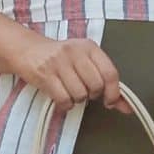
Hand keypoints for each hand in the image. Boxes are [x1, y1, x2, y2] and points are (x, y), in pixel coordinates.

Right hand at [10, 26, 128, 111]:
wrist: (27, 50)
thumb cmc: (60, 59)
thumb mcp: (84, 62)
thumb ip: (106, 82)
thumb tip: (126, 107)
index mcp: (89, 47)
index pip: (110, 73)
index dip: (113, 92)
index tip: (109, 101)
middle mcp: (75, 52)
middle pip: (96, 85)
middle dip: (92, 95)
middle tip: (84, 91)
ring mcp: (59, 62)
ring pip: (80, 94)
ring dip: (77, 100)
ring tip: (70, 91)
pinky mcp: (45, 75)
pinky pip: (64, 99)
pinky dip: (65, 105)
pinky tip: (62, 98)